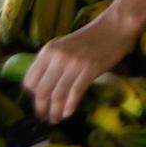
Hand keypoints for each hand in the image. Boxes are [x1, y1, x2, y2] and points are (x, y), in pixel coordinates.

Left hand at [23, 13, 137, 123]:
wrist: (114, 27)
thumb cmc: (90, 37)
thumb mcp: (64, 46)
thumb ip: (52, 62)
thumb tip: (44, 86)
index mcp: (48, 51)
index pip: (31, 80)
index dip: (32, 96)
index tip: (39, 103)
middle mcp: (58, 58)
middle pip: (42, 90)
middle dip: (42, 108)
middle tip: (45, 118)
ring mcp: (74, 64)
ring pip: (58, 94)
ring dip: (55, 111)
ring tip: (56, 119)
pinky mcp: (90, 70)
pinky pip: (75, 92)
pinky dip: (70, 105)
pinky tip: (68, 113)